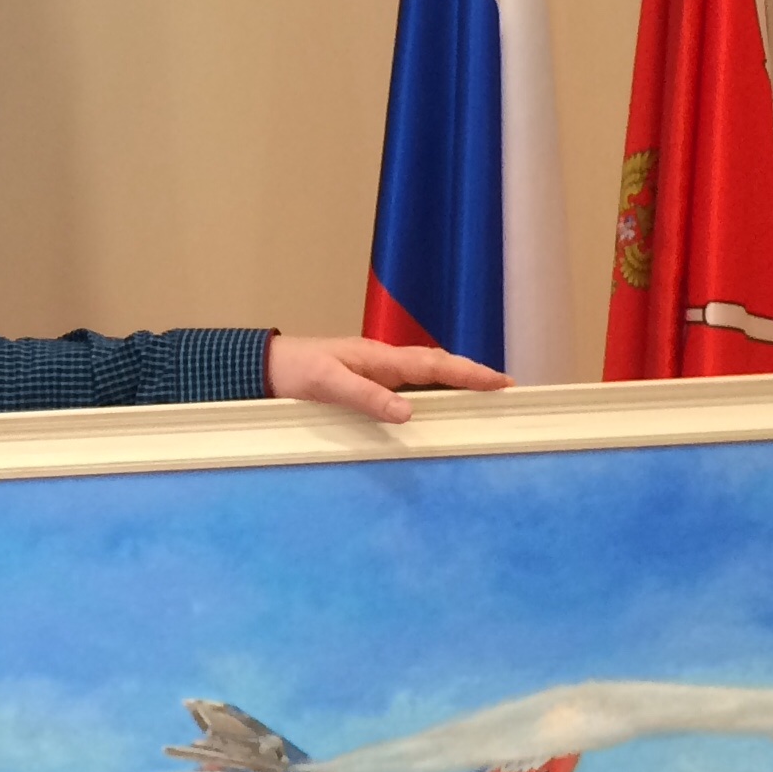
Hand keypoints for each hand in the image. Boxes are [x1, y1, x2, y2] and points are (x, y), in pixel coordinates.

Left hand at [264, 334, 507, 422]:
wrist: (265, 367)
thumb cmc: (295, 371)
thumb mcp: (328, 383)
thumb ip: (366, 397)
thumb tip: (409, 413)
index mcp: (381, 358)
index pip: (436, 365)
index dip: (471, 374)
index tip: (503, 382)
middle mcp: (385, 363)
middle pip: (439, 367)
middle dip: (473, 377)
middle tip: (507, 390)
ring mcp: (377, 373)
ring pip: (427, 377)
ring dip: (455, 385)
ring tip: (484, 399)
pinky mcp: (367, 385)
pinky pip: (409, 388)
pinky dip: (431, 395)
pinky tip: (438, 409)